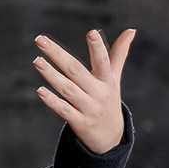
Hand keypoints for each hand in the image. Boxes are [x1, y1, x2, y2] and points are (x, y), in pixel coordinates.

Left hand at [32, 28, 135, 153]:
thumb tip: (131, 29)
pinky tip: (40, 90)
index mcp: (106, 80)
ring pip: (68, 89)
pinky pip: (64, 110)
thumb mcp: (114, 78)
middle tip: (40, 40)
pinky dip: (52, 101)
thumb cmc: (108, 100)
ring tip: (37, 61)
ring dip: (51, 75)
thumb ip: (119, 53)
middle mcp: (98, 93)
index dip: (98, 48)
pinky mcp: (79, 123)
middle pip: (76, 71)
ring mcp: (89, 109)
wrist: (111, 137)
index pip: (103, 61)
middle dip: (58, 55)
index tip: (92, 32)